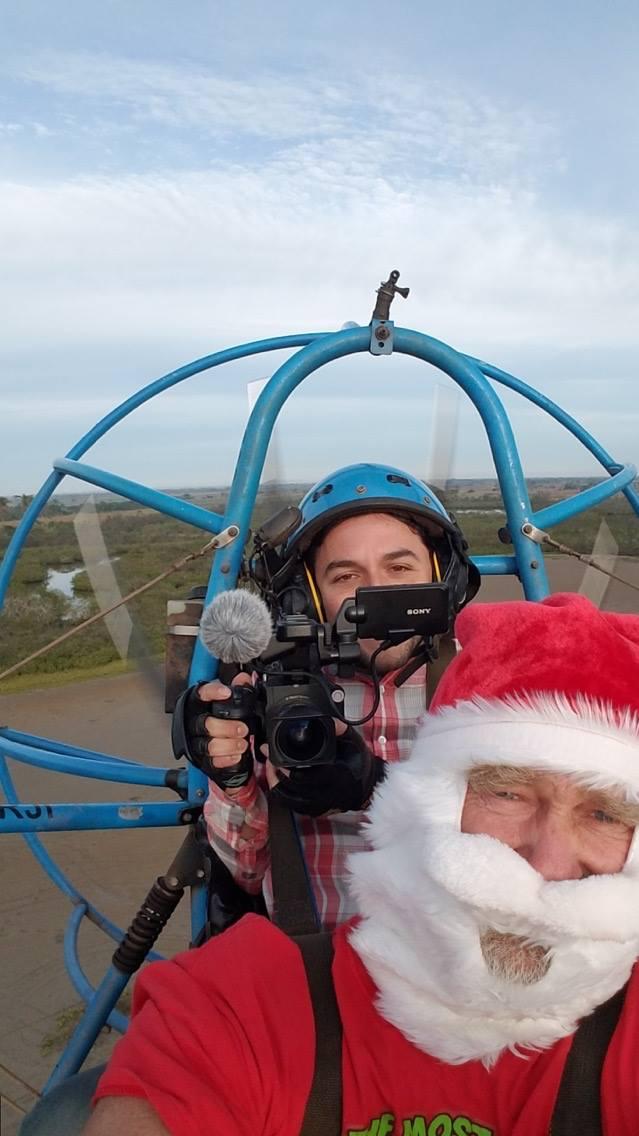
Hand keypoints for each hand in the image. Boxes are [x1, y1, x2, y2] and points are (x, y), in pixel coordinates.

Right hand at [171, 674, 253, 792]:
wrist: (217, 744)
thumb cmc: (221, 719)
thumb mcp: (229, 702)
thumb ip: (237, 689)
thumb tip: (245, 679)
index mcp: (199, 705)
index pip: (200, 694)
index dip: (212, 692)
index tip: (226, 693)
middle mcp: (194, 723)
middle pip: (206, 724)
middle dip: (227, 727)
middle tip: (242, 729)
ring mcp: (196, 743)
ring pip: (209, 745)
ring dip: (228, 745)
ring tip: (242, 743)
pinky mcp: (202, 760)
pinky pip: (212, 761)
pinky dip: (226, 759)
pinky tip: (236, 756)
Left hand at [266, 726, 385, 816]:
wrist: (368, 786)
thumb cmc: (360, 764)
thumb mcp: (353, 742)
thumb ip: (341, 730)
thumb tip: (331, 721)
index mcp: (336, 778)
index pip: (306, 777)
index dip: (287, 768)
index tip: (274, 755)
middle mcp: (326, 795)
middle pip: (291, 788)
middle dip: (275, 771)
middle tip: (268, 755)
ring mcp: (319, 806)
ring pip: (288, 799)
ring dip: (275, 782)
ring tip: (270, 765)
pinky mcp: (314, 811)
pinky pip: (291, 805)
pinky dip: (281, 792)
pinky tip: (277, 779)